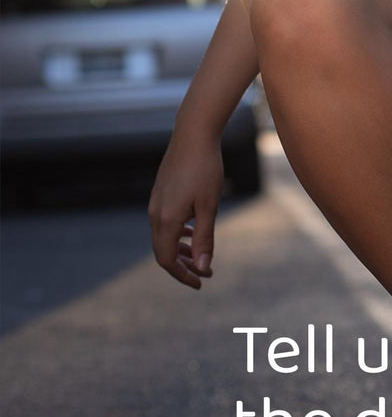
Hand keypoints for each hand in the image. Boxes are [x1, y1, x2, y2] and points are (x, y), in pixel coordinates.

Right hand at [148, 130, 223, 287]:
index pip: (167, 260)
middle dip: (183, 265)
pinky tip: (193, 231)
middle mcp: (155, 213)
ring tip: (200, 256)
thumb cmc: (205, 168)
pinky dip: (178, 233)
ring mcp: (155, 202)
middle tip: (204, 273)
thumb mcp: (209, 206)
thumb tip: (204, 267)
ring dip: (181, 249)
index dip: (183, 275)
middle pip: (163, 251)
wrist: (193, 134)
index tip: (201, 282)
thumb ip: (205, 238)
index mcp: (166, 219)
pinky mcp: (160, 193)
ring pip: (164, 236)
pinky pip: (165, 222)